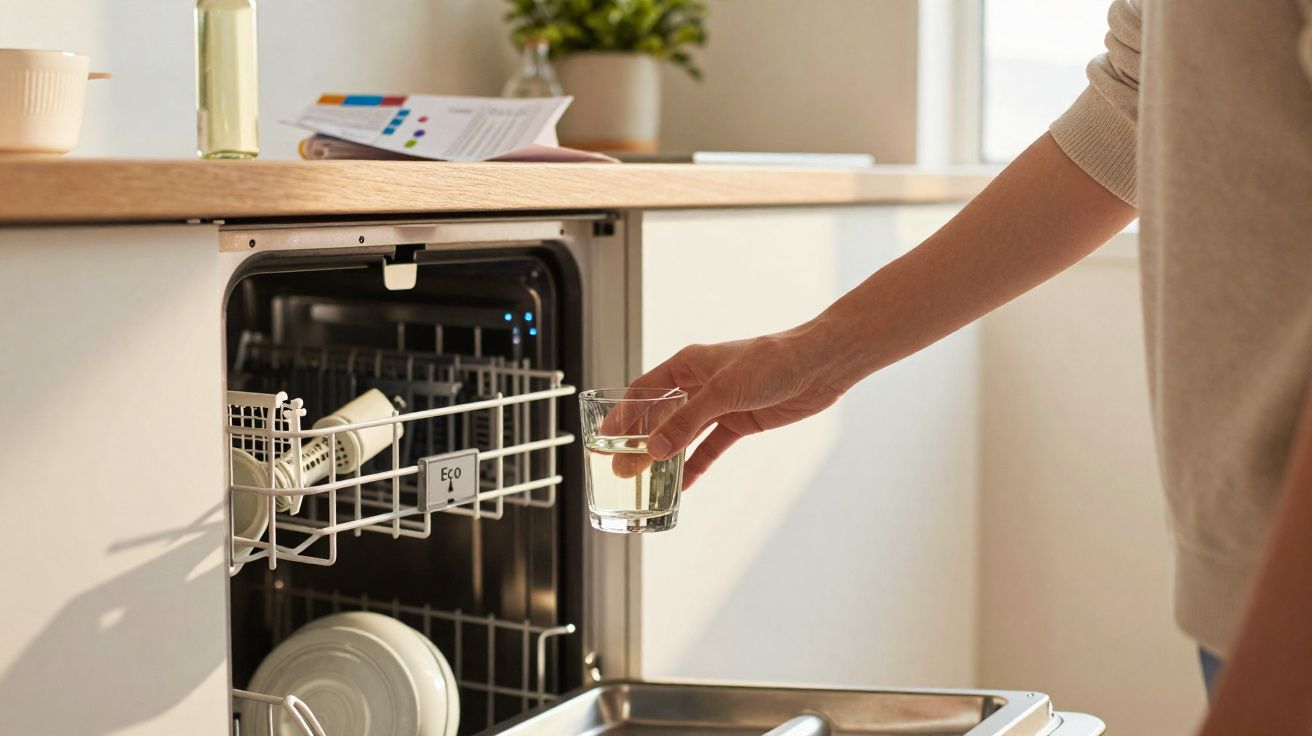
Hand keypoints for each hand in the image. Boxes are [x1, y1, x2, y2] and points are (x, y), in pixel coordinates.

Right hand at [629, 327, 847, 488]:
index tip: (603, 438)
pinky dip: (696, 465)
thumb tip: (654, 450)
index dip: (622, 414)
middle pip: (659, 415)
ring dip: (664, 456)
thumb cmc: (771, 361)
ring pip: (682, 434)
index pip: (643, 390)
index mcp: (688, 364)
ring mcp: (719, 405)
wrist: (817, 366)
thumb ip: (687, 422)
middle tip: (619, 469)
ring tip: (643, 481)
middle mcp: (700, 384)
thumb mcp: (723, 391)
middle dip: (639, 442)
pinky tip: (683, 483)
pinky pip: (710, 448)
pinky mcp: (739, 422)